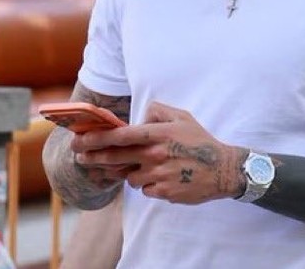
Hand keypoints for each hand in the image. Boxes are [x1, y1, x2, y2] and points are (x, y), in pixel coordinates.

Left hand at [74, 101, 245, 204]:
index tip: (80, 140)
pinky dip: (149, 185)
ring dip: (133, 173)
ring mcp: (159, 175)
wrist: (223, 170)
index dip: (97, 139)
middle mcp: (155, 155)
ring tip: (150, 167)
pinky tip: (163, 178)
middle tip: (81, 157)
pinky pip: (146, 189)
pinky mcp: (164, 192)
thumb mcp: (182, 118)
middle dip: (94, 157)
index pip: (120, 136)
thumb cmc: (201, 142)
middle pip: (116, 158)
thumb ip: (158, 112)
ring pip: (131, 177)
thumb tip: (140, 116)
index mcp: (158, 134)